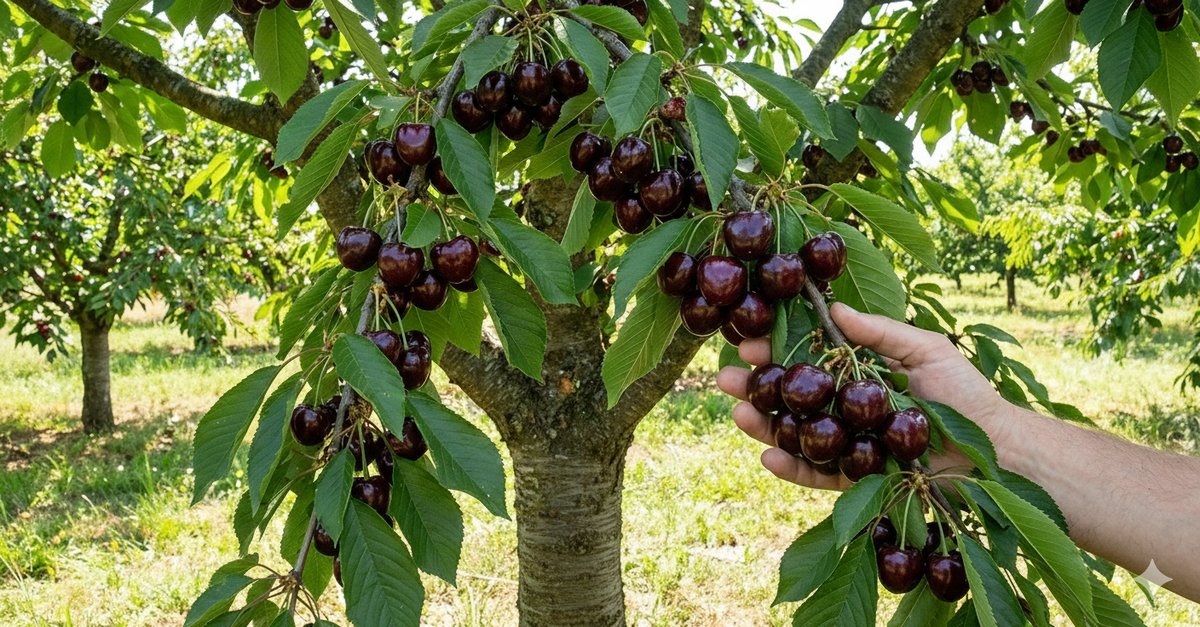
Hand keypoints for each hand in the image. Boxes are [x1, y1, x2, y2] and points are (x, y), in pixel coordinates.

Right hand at [716, 303, 1011, 489]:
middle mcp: (846, 407)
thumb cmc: (965, 393)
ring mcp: (848, 443)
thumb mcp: (925, 348)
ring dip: (763, 424)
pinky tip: (767, 454)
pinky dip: (791, 467)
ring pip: (796, 434)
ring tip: (737, 414)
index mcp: (857, 373)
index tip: (747, 341)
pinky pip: (818, 474)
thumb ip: (879, 331)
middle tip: (725, 378)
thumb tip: (832, 306)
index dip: (776, 350)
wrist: (995, 451)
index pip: (807, 359)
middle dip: (756, 387)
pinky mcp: (857, 478)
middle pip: (792, 397)